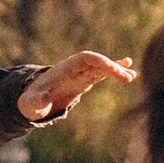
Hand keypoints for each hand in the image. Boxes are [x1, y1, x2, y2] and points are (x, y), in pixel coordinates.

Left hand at [19, 49, 134, 122]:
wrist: (31, 100)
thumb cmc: (30, 101)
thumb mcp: (31, 103)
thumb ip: (36, 101)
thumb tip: (44, 100)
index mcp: (64, 69)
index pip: (85, 58)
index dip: (99, 61)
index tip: (111, 68)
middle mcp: (74, 69)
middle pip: (96, 62)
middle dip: (112, 67)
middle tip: (127, 78)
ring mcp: (80, 75)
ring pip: (102, 68)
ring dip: (117, 70)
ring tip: (133, 76)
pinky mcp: (85, 81)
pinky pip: (102, 74)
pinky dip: (115, 73)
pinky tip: (130, 74)